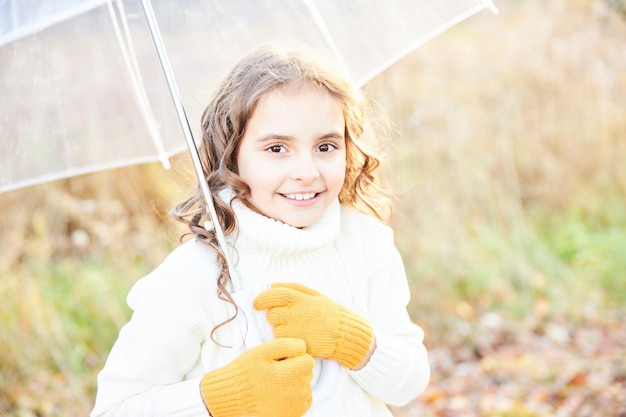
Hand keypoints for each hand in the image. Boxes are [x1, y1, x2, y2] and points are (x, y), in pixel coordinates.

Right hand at [200, 338, 313, 416]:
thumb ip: (286, 345)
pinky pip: (305, 400)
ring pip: (306, 386)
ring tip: (276, 383)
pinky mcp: (294, 414)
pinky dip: (296, 395)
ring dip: (296, 382)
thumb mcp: (263, 350)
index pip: (308, 360)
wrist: (233, 396)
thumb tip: (303, 346)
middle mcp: (295, 391)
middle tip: (277, 371)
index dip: (296, 357)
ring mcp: (295, 405)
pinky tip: (281, 392)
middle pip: (308, 372)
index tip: (283, 360)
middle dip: (296, 368)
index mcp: (289, 374)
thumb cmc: (246, 372)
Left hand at [253, 283, 373, 369]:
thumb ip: (292, 287)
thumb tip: (271, 285)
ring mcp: (296, 329)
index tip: (256, 303)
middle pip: (272, 314)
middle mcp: (296, 313)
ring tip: (296, 328)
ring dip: (280, 329)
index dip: (262, 298)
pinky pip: (282, 341)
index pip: (273, 295)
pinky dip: (285, 339)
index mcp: (300, 298)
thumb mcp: (314, 294)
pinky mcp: (298, 343)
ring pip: (275, 329)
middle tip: (287, 318)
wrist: (344, 333)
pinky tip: (297, 336)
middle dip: (274, 316)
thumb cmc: (328, 312)